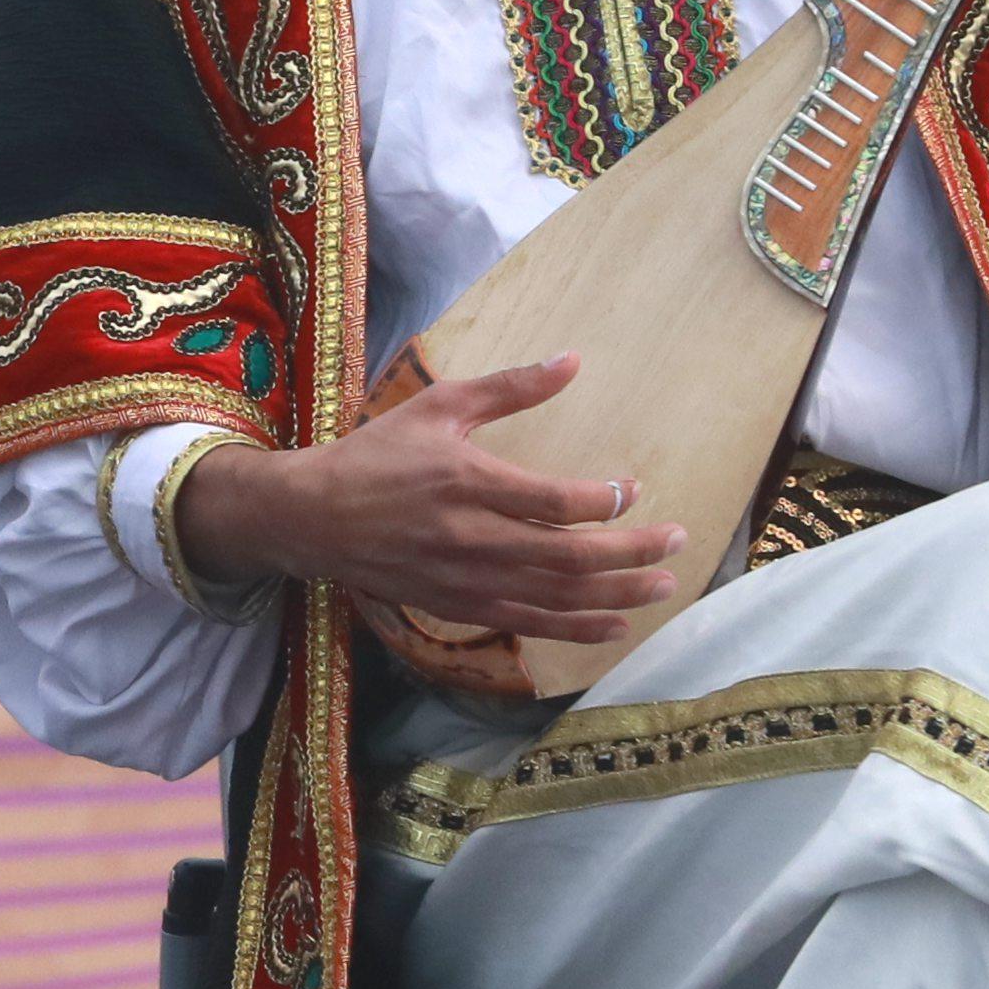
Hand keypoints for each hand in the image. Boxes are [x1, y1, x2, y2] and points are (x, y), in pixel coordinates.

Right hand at [170, 353, 683, 641]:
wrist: (311, 518)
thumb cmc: (376, 455)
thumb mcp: (437, 407)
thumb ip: (508, 387)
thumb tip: (572, 360)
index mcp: (466, 482)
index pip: (554, 500)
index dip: (605, 500)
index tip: (635, 489)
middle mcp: (471, 537)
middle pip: (568, 555)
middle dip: (631, 551)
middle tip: (677, 542)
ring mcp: (465, 580)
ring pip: (557, 597)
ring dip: (617, 594)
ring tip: (662, 585)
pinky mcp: (459, 608)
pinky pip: (530, 626)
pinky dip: (577, 628)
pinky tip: (616, 624)